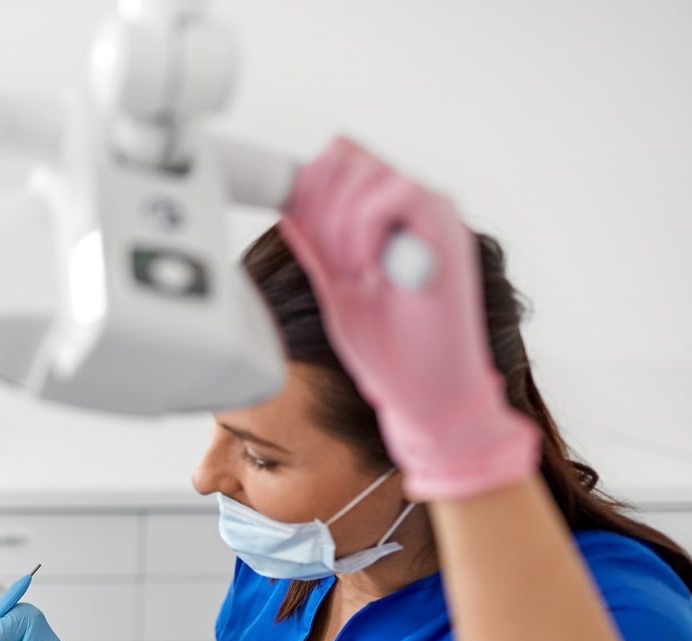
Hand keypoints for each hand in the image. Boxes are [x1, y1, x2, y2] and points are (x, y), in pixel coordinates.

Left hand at [280, 136, 539, 499]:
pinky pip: (397, 193)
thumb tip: (286, 207)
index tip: (294, 223)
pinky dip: (367, 226)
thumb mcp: (337, 288)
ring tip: (352, 270)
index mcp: (387, 217)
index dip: (308, 183)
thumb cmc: (390, 347)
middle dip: (320, 202)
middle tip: (330, 259)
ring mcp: (432, 215)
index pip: (340, 160)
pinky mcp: (447, 231)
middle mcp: (413, 207)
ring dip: (342, 220)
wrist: (428, 391)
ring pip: (368, 170)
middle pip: (348, 157)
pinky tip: (365, 267)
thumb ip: (317, 247)